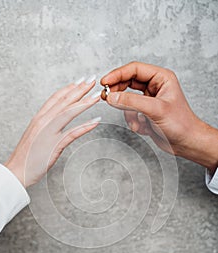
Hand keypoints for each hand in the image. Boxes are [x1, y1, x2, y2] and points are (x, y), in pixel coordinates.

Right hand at [5, 76, 100, 187]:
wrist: (17, 170)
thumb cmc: (27, 155)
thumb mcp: (36, 135)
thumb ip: (46, 125)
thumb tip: (56, 121)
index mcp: (39, 118)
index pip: (56, 98)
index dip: (69, 88)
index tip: (80, 81)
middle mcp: (43, 121)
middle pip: (64, 102)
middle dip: (80, 89)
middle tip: (92, 80)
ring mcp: (49, 132)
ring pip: (69, 113)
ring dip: (84, 103)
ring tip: (97, 96)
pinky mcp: (54, 145)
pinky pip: (72, 133)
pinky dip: (85, 126)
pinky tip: (96, 121)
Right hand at [101, 62, 217, 171]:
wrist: (186, 143)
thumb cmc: (181, 124)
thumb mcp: (155, 110)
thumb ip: (131, 102)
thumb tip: (112, 97)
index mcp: (161, 78)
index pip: (134, 69)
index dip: (117, 74)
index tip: (104, 82)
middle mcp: (154, 86)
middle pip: (127, 82)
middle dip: (118, 92)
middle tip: (106, 97)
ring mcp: (149, 100)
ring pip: (127, 100)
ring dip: (128, 112)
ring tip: (136, 121)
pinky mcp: (145, 112)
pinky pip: (130, 112)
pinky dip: (133, 121)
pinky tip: (143, 128)